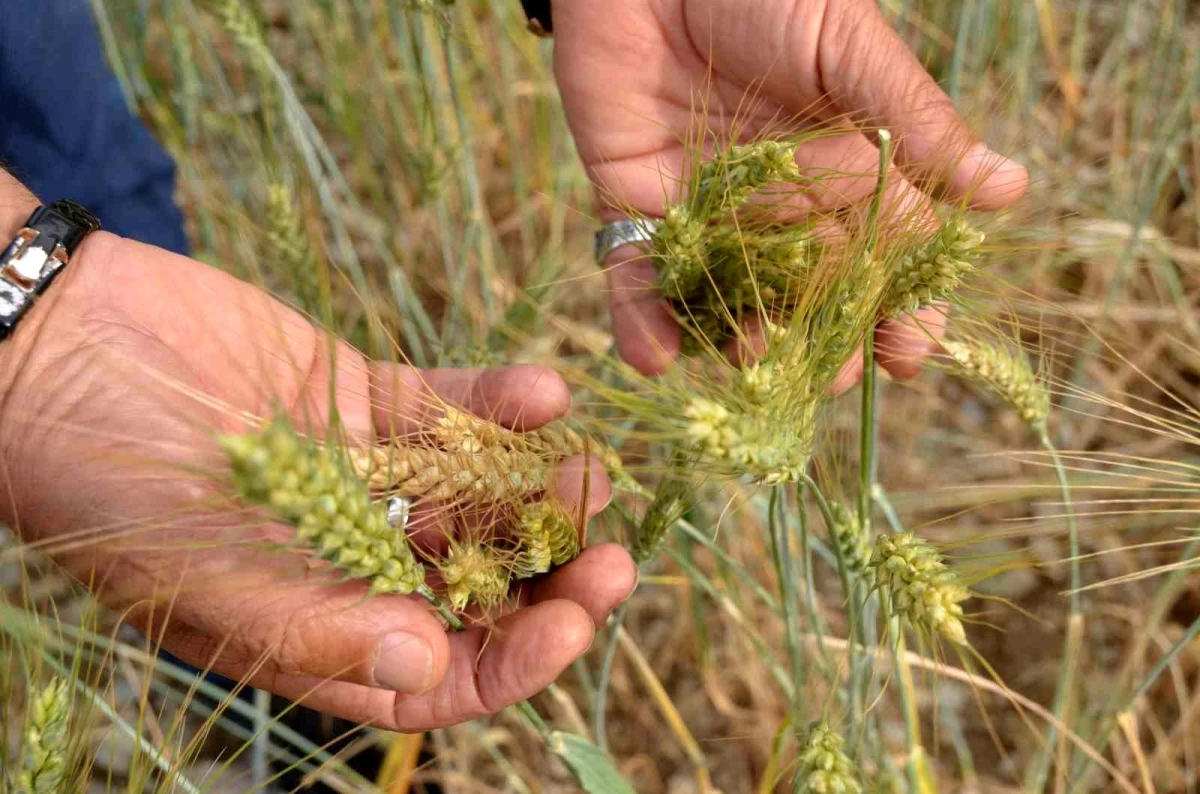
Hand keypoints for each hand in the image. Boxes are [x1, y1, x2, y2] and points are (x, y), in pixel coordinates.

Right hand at [0, 225, 635, 729]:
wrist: (57, 347)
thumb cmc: (103, 484)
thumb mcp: (199, 575)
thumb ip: (313, 628)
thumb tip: (427, 669)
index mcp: (318, 628)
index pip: (439, 675)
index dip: (515, 660)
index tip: (574, 623)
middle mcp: (355, 561)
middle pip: (481, 588)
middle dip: (553, 576)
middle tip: (615, 554)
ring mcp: (368, 480)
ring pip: (482, 498)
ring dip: (543, 489)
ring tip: (594, 473)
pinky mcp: (368, 400)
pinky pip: (451, 410)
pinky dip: (500, 403)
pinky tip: (544, 392)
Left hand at [553, 0, 1027, 376]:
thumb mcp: (851, 50)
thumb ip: (913, 123)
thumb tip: (1009, 189)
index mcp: (842, 172)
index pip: (881, 259)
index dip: (897, 310)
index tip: (909, 356)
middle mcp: (776, 206)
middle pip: (804, 297)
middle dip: (817, 345)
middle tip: (825, 381)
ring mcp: (705, 213)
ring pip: (724, 299)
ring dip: (735, 344)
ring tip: (751, 370)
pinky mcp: (633, 206)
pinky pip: (637, 276)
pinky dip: (642, 320)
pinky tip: (658, 358)